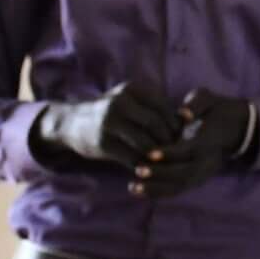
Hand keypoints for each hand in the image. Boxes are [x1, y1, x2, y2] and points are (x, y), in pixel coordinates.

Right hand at [37, 82, 178, 169]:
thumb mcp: (130, 101)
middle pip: (157, 125)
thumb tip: (186, 123)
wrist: (72, 124)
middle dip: (169, 141)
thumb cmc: (111, 114)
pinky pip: (133, 158)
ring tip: (162, 161)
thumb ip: (153, 108)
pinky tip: (147, 168)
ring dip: (158, 156)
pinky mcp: (103, 143)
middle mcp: (120, 102)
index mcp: (131, 89)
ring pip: (147, 144)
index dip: (175, 124)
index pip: (164, 107)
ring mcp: (109, 123)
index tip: (179, 136)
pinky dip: (144, 165)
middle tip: (174, 151)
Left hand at [132, 89, 254, 198]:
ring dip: (156, 189)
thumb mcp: (209, 100)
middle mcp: (208, 162)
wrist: (235, 127)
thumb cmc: (216, 110)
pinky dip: (157, 192)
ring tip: (132, 187)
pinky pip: (177, 190)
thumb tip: (184, 113)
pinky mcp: (196, 180)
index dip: (170, 153)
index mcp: (210, 142)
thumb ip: (197, 104)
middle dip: (160, 174)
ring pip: (180, 187)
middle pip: (184, 174)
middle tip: (138, 170)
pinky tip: (137, 191)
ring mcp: (203, 174)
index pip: (189, 151)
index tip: (151, 153)